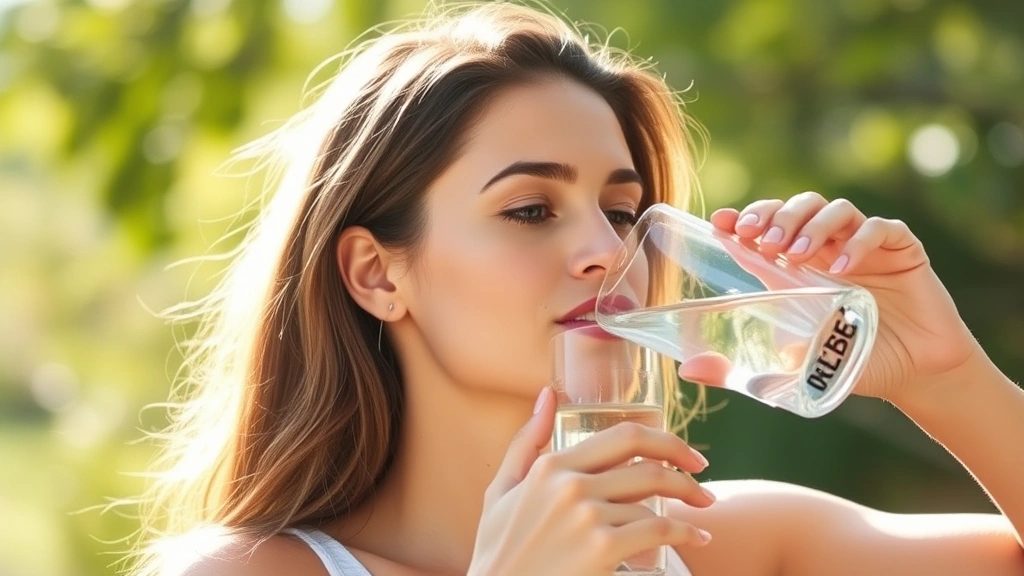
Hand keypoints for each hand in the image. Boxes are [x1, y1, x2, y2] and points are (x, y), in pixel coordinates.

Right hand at [468, 387, 713, 575]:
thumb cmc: (499, 549)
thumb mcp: (502, 490)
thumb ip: (526, 441)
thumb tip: (547, 395)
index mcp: (551, 466)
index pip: (624, 437)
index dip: (666, 441)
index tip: (686, 455)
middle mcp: (571, 486)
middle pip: (648, 467)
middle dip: (686, 472)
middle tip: (703, 483)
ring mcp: (587, 517)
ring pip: (655, 502)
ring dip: (689, 507)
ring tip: (701, 513)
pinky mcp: (602, 549)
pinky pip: (659, 532)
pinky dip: (687, 534)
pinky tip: (697, 539)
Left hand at [706, 192, 981, 402]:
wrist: (913, 375)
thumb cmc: (848, 364)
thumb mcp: (790, 367)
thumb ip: (742, 368)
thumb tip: (688, 371)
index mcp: (794, 268)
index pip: (763, 229)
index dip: (741, 219)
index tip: (721, 223)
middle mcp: (826, 248)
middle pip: (795, 208)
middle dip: (774, 217)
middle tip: (760, 241)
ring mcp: (863, 245)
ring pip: (833, 209)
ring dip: (809, 225)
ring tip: (795, 253)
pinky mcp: (901, 250)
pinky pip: (879, 228)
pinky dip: (857, 241)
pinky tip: (840, 267)